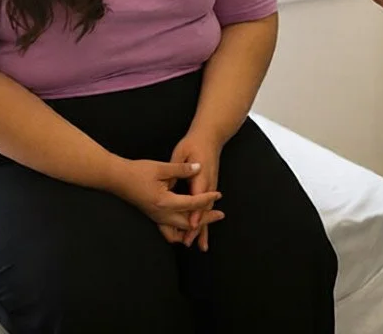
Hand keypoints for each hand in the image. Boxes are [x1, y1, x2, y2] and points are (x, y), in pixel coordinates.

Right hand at [110, 159, 223, 239]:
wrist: (117, 178)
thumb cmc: (137, 171)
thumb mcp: (161, 167)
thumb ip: (181, 169)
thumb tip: (199, 167)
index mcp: (164, 201)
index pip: (192, 203)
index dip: (207, 199)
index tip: (219, 194)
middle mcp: (161, 214)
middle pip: (189, 222)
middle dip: (206, 219)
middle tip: (220, 215)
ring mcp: (156, 217)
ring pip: (179, 230)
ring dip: (194, 228)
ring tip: (206, 223)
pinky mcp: (154, 216)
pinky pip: (169, 230)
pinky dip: (180, 231)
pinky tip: (187, 227)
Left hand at [168, 130, 222, 250]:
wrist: (211, 136)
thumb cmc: (194, 143)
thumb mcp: (182, 151)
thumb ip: (178, 168)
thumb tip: (172, 182)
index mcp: (201, 175)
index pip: (198, 197)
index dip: (194, 212)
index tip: (191, 225)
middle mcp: (208, 184)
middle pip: (204, 210)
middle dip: (198, 227)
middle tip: (190, 243)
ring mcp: (210, 186)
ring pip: (206, 211)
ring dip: (203, 228)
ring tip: (201, 246)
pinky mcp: (208, 188)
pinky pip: (206, 208)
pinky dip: (204, 221)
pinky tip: (201, 232)